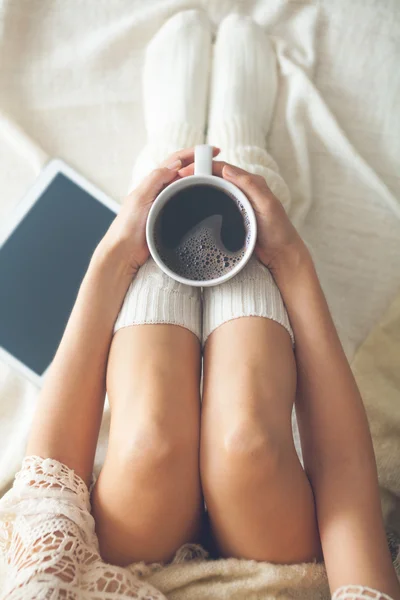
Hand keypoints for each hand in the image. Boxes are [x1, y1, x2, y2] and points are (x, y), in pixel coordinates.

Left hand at [98, 147, 219, 275]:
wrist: (125, 253)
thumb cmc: (127, 227)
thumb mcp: (139, 198)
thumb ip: (155, 179)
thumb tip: (176, 164)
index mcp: (152, 182)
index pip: (176, 161)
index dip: (193, 153)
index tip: (212, 151)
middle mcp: (160, 191)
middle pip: (184, 172)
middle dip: (202, 165)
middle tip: (220, 166)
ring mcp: (166, 206)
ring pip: (187, 188)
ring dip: (201, 182)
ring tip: (218, 180)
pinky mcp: (171, 221)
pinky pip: (187, 205)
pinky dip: (197, 199)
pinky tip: (207, 201)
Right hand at [179, 160, 307, 273]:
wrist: (281, 255)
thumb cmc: (278, 231)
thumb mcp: (267, 205)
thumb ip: (250, 185)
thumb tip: (226, 169)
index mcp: (250, 183)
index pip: (222, 168)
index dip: (202, 166)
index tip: (184, 172)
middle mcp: (243, 191)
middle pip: (215, 178)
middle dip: (195, 176)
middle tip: (176, 182)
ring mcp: (237, 205)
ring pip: (213, 192)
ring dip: (198, 190)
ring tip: (179, 193)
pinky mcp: (232, 219)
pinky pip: (215, 207)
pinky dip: (203, 205)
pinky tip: (192, 211)